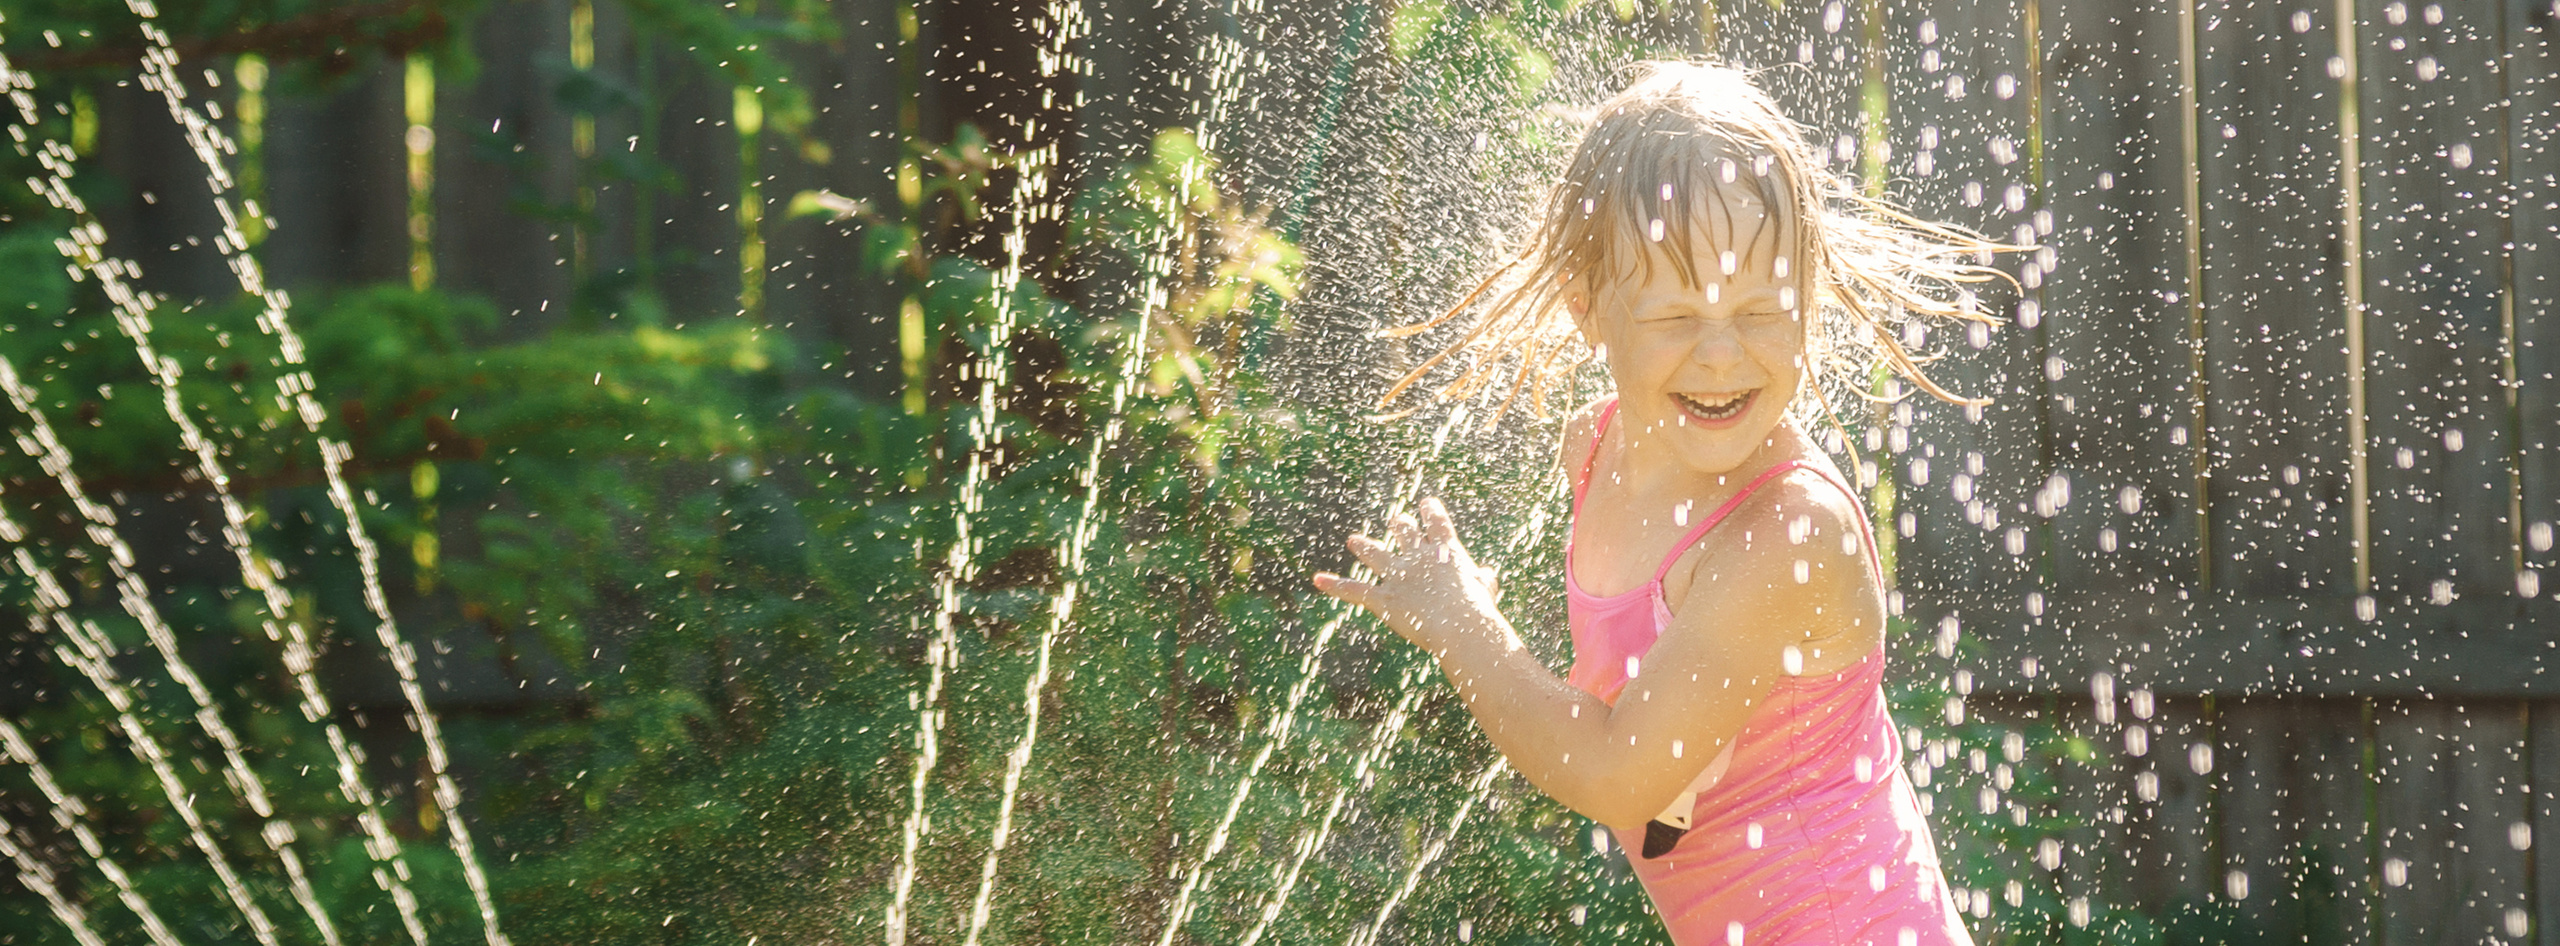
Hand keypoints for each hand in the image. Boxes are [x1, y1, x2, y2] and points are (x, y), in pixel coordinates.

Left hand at [1311, 497, 1506, 651]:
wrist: (1459, 624)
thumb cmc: (1478, 610)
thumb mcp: (1486, 590)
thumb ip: (1485, 580)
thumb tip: (1489, 574)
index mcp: (1446, 551)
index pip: (1438, 523)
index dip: (1431, 511)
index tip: (1426, 502)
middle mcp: (1418, 557)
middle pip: (1405, 532)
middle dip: (1400, 525)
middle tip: (1396, 520)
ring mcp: (1398, 575)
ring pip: (1376, 555)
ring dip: (1364, 546)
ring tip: (1353, 540)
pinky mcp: (1383, 597)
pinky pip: (1354, 590)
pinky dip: (1335, 586)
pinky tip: (1318, 580)